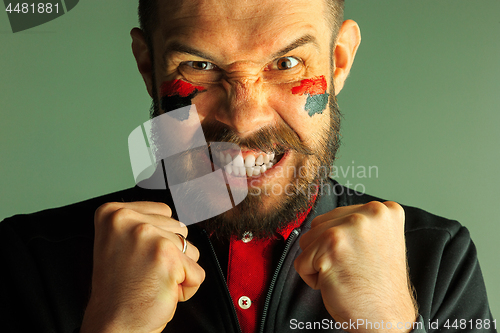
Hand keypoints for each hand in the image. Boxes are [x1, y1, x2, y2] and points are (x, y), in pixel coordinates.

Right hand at [80, 201, 204, 332]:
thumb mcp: (121, 243)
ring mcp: (148, 236)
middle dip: (171, 253)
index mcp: (113, 213)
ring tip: (151, 280)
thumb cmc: (120, 291)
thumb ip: (144, 224)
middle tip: (143, 271)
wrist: (113, 325)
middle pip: (180, 228)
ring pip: (191, 248)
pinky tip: (161, 290)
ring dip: (179, 268)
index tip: (137, 256)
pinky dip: (186, 287)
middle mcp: (128, 219)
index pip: (164, 212)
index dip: (159, 239)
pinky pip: (197, 272)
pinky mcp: (167, 256)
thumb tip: (174, 221)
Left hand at [294, 201, 416, 331]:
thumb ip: (356, 224)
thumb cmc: (378, 286)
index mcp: (383, 211)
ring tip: (345, 274)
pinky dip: (312, 278)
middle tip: (353, 268)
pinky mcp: (330, 248)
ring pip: (307, 241)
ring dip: (319, 261)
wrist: (386, 319)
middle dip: (327, 250)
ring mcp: (348, 229)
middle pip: (319, 225)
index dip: (341, 243)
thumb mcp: (378, 241)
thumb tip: (323, 220)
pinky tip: (337, 283)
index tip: (361, 258)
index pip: (336, 216)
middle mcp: (367, 214)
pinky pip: (301, 262)